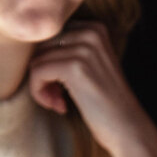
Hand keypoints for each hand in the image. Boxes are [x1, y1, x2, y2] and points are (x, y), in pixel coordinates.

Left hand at [28, 24, 156, 156]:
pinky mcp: (74, 67)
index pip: (50, 35)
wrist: (128, 128)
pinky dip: (39, 93)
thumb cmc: (106, 103)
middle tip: (57, 98)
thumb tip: (28, 48)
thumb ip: (68, 50)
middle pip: (41, 46)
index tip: (60, 87)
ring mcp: (83, 48)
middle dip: (43, 74)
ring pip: (36, 60)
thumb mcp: (91, 66)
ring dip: (41, 86)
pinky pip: (37, 73)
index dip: (48, 62)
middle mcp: (90, 32)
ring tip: (58, 103)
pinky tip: (58, 106)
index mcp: (95, 28)